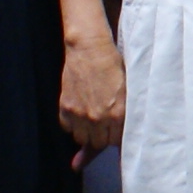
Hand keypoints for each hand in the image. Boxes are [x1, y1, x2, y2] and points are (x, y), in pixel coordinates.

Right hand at [58, 31, 125, 155]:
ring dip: (87, 133)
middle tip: (104, 126)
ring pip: (81, 139)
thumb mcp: (127, 90)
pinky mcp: (65, 107)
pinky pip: (67, 128)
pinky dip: (72, 124)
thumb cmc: (113, 65)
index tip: (115, 132)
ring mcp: (79, 113)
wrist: (90, 48)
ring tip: (91, 121)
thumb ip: (125, 114)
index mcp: (117, 114)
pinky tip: (79, 113)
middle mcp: (97, 118)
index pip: (117, 142)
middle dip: (102, 137)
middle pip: (99, 144)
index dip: (117, 137)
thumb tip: (120, 134)